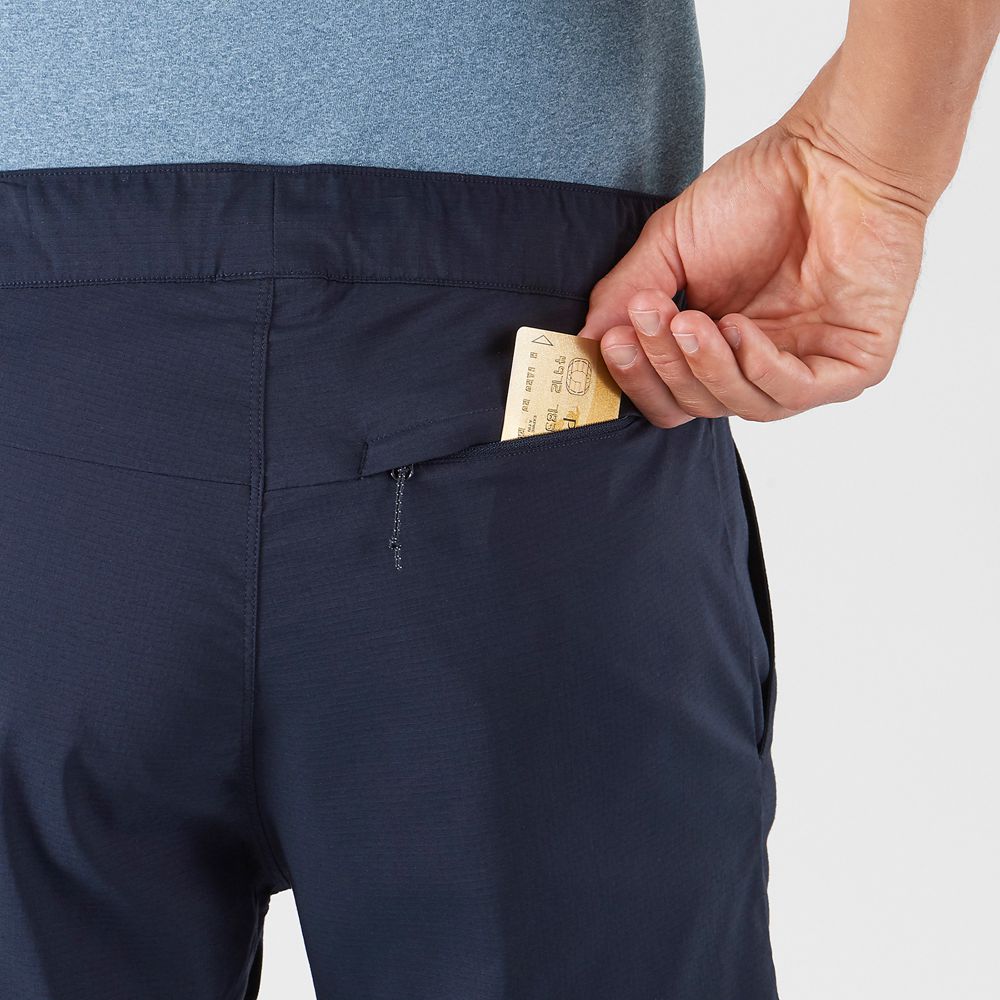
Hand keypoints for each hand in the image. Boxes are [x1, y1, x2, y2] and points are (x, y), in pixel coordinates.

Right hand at [578, 115, 927, 425]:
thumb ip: (626, 292)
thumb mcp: (670, 245)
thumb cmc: (759, 192)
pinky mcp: (853, 366)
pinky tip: (737, 328)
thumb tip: (585, 343)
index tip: (613, 341)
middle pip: (698, 406)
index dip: (638, 378)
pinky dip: (757, 368)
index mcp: (716, 346)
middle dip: (666, 366)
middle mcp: (758, 364)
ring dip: (706, 366)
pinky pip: (794, 393)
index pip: (669, 395)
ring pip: (742, 406)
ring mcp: (807, 368)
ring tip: (692, 320)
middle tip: (651, 319)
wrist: (834, 154)